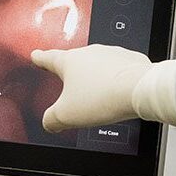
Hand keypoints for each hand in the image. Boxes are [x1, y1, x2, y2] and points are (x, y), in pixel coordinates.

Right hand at [30, 44, 151, 131]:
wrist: (139, 89)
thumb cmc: (103, 97)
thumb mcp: (67, 115)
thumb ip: (52, 119)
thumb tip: (49, 122)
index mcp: (69, 62)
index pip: (49, 58)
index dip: (40, 58)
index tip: (36, 55)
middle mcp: (90, 53)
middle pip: (76, 63)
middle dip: (74, 75)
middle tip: (71, 89)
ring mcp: (111, 54)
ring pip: (99, 66)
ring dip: (97, 79)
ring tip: (99, 98)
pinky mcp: (130, 60)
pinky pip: (119, 70)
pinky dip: (116, 80)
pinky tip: (118, 94)